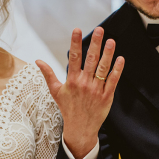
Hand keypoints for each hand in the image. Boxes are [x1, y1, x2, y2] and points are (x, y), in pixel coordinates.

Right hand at [36, 27, 123, 158]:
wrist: (80, 129)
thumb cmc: (68, 108)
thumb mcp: (56, 91)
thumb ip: (48, 74)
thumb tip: (38, 61)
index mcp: (72, 80)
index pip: (74, 58)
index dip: (75, 43)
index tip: (77, 29)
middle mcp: (84, 83)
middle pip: (91, 60)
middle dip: (95, 44)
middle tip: (100, 30)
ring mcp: (96, 90)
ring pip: (103, 69)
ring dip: (108, 54)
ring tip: (111, 41)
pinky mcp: (106, 96)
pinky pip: (113, 81)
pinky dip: (117, 70)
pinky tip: (120, 58)